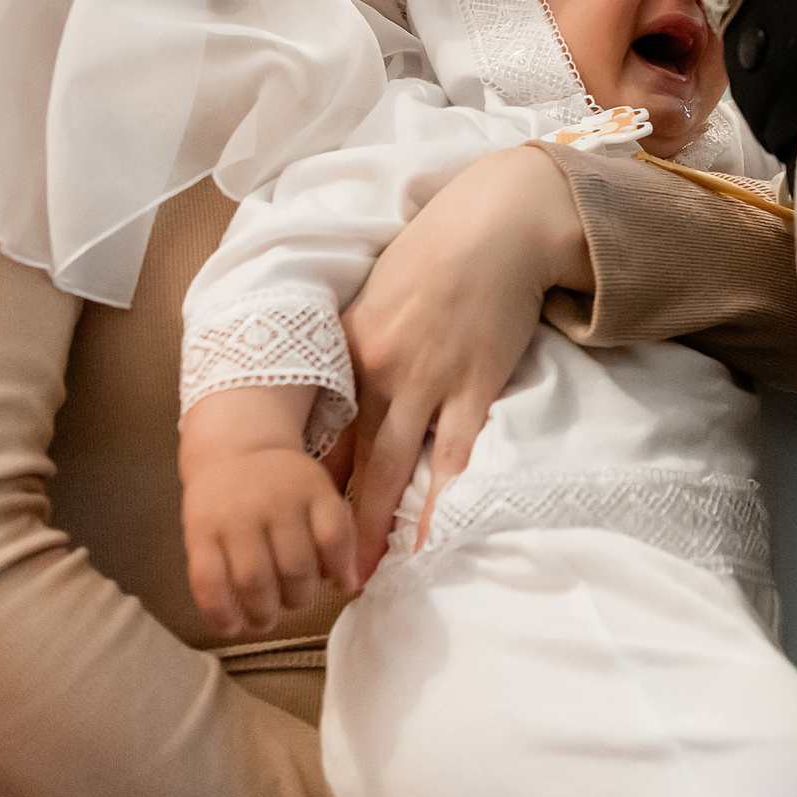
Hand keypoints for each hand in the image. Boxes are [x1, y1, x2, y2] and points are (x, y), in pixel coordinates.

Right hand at [179, 387, 355, 636]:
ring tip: (265, 618)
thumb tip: (348, 585)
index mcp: (309, 488)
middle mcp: (271, 501)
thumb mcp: (319, 492)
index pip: (333, 535)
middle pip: (295, 565)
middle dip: (299, 597)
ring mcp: (233, 517)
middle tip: (294, 600)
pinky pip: (208, 581)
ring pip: (254, 579)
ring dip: (263, 612)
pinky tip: (231, 625)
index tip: (336, 583)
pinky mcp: (199, 533)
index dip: (339, 568)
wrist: (232, 451)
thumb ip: (338, 534)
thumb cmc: (283, 484)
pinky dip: (220, 612)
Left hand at [338, 145, 590, 581]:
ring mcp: (428, 381)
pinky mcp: (474, 386)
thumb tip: (347, 383)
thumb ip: (360, 339)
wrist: (499, 223)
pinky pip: (455, 456)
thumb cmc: (439, 248)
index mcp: (350, 345)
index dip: (311, 480)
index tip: (297, 521)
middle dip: (337, 521)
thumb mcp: (379, 289)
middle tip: (326, 573)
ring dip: (381, 525)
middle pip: (351, 460)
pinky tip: (437, 535)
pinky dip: (443, 500)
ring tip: (370, 573)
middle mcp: (379, 369)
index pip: (323, 428)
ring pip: (395, 468)